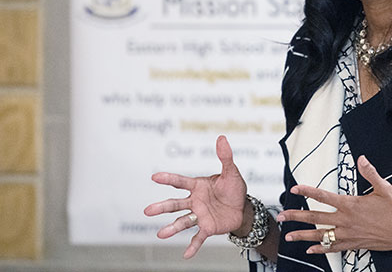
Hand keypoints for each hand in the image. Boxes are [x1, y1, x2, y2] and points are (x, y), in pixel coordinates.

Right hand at [143, 135, 247, 258]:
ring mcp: (200, 215)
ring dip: (172, 228)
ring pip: (183, 221)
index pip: (181, 181)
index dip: (168, 178)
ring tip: (160, 234)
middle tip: (147, 211)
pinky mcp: (207, 227)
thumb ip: (225, 157)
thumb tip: (221, 138)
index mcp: (198, 186)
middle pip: (176, 204)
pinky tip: (185, 255)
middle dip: (162, 207)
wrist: (243, 207)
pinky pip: (198, 237)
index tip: (154, 177)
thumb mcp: (231, 172)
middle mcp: (195, 201)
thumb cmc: (233, 188)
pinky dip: (192, 246)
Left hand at [277, 155, 391, 255]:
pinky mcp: (354, 244)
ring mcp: (349, 234)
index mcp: (351, 205)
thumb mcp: (385, 188)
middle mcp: (346, 221)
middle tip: (281, 216)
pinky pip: (333, 248)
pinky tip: (310, 251)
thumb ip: (371, 173)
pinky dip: (321, 250)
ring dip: (303, 236)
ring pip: (320, 235)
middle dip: (296, 216)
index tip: (295, 188)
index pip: (324, 196)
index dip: (308, 191)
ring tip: (288, 236)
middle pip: (315, 218)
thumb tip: (362, 159)